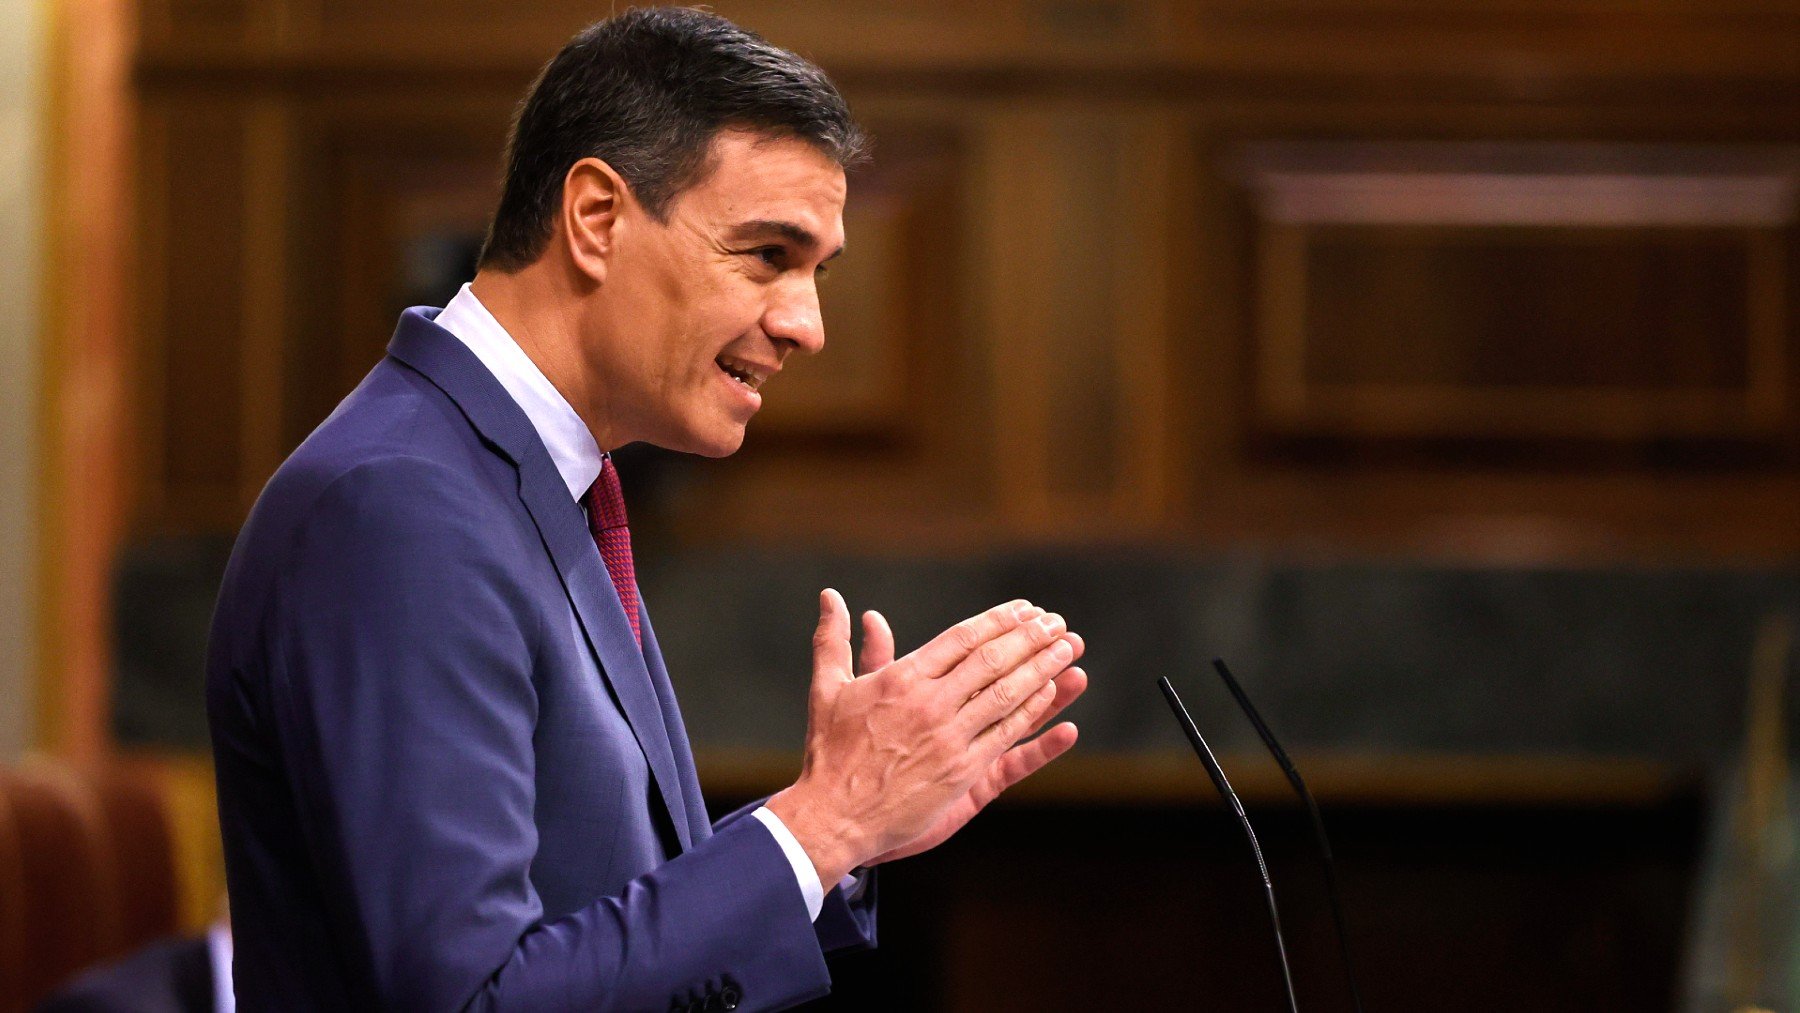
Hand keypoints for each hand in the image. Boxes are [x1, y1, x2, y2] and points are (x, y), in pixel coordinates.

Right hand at [767, 590, 1085, 885]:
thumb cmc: (828, 752)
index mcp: (901, 679)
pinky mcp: (962, 774)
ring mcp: (949, 740)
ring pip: (1007, 695)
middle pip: (992, 661)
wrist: (832, 817)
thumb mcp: (829, 689)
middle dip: (1029, 638)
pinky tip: (1052, 696)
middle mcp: (930, 704)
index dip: (998, 620)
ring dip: (1042, 668)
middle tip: (1056, 622)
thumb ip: (836, 640)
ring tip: (1068, 648)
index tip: (1024, 608)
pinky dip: (1032, 714)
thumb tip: (831, 597)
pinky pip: (1006, 737)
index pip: (962, 639)